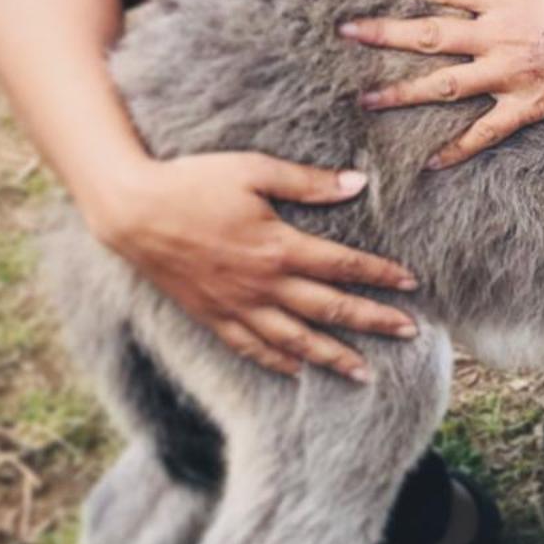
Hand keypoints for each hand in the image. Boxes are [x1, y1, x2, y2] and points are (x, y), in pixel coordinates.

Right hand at [88, 152, 419, 381]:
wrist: (132, 211)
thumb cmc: (193, 182)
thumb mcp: (253, 170)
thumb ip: (307, 183)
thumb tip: (358, 184)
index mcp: (279, 247)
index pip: (343, 266)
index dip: (380, 275)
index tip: (411, 283)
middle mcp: (263, 285)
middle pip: (330, 310)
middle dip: (373, 323)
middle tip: (410, 333)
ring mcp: (237, 306)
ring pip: (295, 341)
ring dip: (333, 357)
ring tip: (365, 372)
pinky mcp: (212, 316)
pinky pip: (251, 348)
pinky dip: (278, 363)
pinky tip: (297, 371)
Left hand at [338, 0, 543, 167]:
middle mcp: (500, 36)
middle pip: (430, 34)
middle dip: (384, 33)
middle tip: (346, 33)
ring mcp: (511, 75)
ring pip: (444, 85)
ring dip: (401, 93)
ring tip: (365, 98)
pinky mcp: (528, 107)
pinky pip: (485, 132)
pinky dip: (457, 149)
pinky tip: (430, 162)